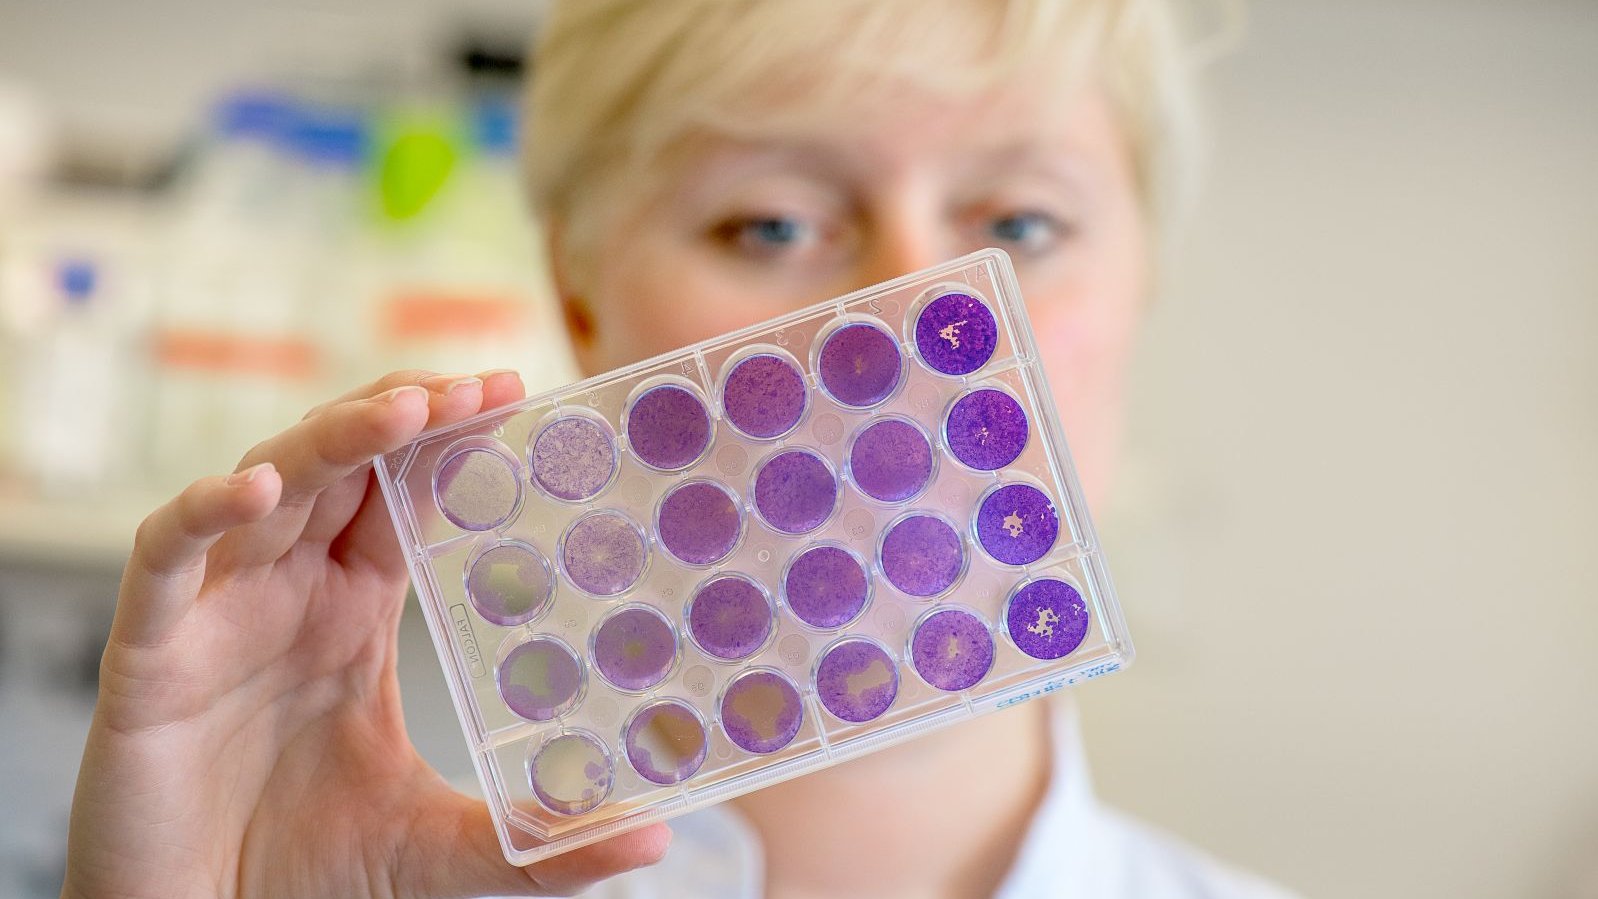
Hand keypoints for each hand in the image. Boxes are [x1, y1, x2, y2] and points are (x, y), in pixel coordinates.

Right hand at [62, 370, 669, 898]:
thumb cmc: (309, 883)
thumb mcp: (446, 853)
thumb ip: (542, 841)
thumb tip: (653, 834)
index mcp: (350, 615)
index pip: (401, 495)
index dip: (450, 441)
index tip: (517, 396)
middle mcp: (285, 597)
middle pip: (342, 465)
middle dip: (406, 412)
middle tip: (484, 383)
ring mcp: (216, 617)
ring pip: (267, 487)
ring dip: (333, 438)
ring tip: (407, 409)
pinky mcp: (148, 657)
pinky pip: (164, 559)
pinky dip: (203, 514)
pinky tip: (261, 490)